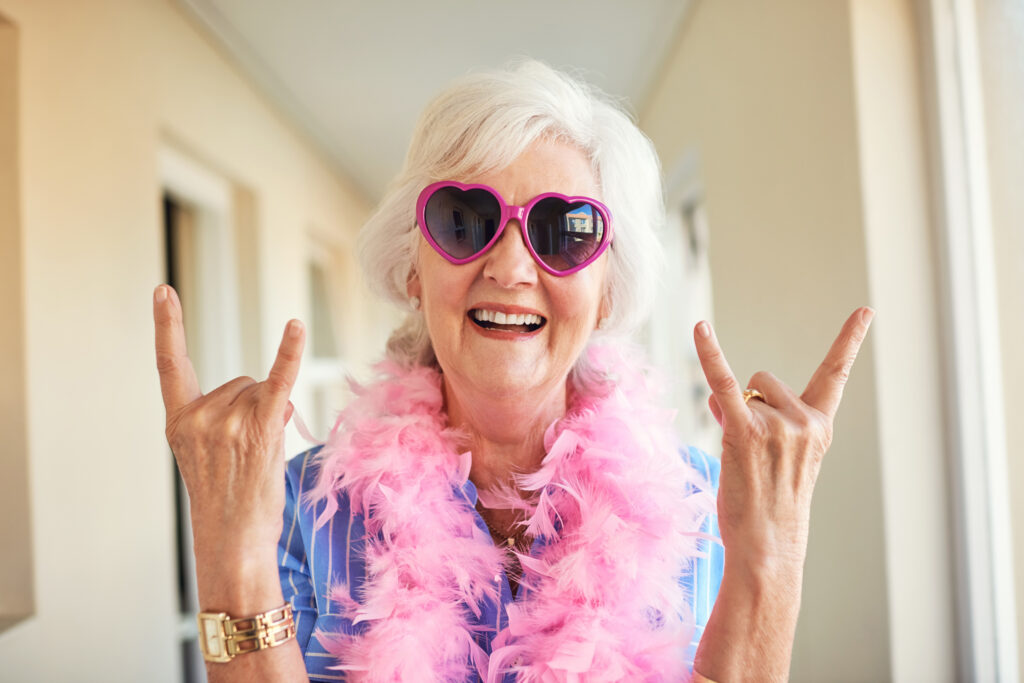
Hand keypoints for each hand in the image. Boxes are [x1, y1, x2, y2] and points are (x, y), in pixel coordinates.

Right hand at [153, 284, 304, 564]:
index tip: (163, 290)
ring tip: (260, 458)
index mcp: (178, 422)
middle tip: (247, 453)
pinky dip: (290, 352)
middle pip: (240, 381)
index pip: (170, 365)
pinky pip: (278, 380)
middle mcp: (198, 417)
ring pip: (262, 389)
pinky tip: (295, 326)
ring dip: (271, 414)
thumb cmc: (228, 503)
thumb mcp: (214, 456)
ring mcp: (226, 421)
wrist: (233, 542)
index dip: (167, 325)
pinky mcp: (259, 427)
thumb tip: (280, 392)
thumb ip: (234, 416)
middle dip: (253, 408)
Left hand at [693, 307, 873, 574]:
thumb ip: (755, 421)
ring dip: (732, 413)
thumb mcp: (776, 459)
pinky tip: (700, 327)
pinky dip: (709, 353)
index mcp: (820, 426)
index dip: (849, 341)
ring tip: (741, 457)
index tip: (865, 310)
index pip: (836, 375)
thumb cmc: (769, 506)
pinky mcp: (745, 433)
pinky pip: (723, 383)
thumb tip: (718, 395)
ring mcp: (778, 427)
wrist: (767, 547)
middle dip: (751, 403)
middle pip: (764, 380)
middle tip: (752, 449)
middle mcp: (804, 421)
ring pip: (743, 389)